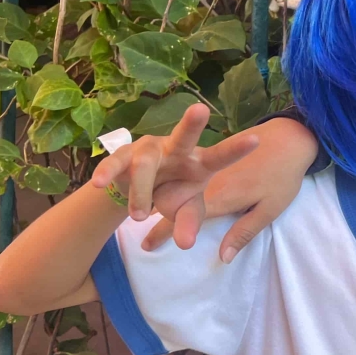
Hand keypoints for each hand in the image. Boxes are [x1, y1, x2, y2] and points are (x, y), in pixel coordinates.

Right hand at [90, 104, 257, 246]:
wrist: (139, 188)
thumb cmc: (173, 192)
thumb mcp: (186, 208)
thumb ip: (189, 222)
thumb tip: (186, 245)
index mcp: (199, 162)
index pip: (220, 157)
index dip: (236, 149)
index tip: (256, 140)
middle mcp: (175, 149)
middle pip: (184, 136)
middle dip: (191, 124)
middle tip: (200, 109)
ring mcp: (149, 149)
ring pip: (145, 163)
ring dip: (142, 191)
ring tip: (140, 217)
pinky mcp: (123, 156)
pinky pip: (115, 163)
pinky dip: (107, 172)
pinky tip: (99, 183)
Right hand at [141, 116, 317, 261]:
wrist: (291, 135)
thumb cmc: (283, 176)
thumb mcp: (269, 209)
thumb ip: (244, 232)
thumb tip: (223, 258)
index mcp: (218, 197)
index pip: (183, 219)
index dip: (163, 232)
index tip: (146, 245)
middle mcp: (204, 178)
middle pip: (170, 199)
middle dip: (154, 214)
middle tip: (140, 229)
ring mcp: (203, 160)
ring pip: (168, 180)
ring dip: (151, 193)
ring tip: (141, 209)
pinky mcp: (209, 149)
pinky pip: (177, 164)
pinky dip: (161, 175)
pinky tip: (149, 180)